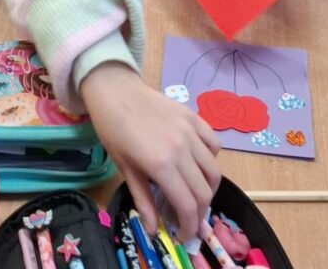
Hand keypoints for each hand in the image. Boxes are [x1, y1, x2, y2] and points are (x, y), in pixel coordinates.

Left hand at [80, 63, 220, 240]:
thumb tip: (154, 230)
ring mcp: (190, 132)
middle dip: (199, 213)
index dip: (189, 227)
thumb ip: (143, 200)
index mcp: (162, 165)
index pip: (188, 206)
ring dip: (208, 189)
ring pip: (214, 170)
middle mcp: (182, 149)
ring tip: (195, 195)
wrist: (114, 91)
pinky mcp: (194, 117)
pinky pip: (214, 144)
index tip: (183, 235)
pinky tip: (199, 164)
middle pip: (204, 192)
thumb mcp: (125, 169)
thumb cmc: (113, 130)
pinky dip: (212, 159)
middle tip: (188, 219)